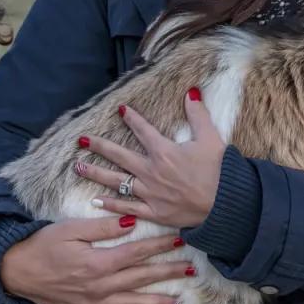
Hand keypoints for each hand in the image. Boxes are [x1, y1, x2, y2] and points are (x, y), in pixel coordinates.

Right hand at [0, 216, 190, 303]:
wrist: (16, 272)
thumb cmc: (43, 245)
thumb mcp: (70, 229)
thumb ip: (102, 228)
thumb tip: (131, 222)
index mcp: (98, 263)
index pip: (137, 253)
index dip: (159, 247)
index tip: (179, 242)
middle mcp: (100, 286)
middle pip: (141, 279)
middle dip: (168, 274)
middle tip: (191, 270)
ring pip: (132, 303)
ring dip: (157, 302)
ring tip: (179, 302)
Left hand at [74, 90, 223, 229]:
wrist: (225, 205)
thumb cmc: (220, 171)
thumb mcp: (211, 138)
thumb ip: (198, 114)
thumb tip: (191, 92)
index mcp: (164, 151)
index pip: (142, 130)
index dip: (131, 118)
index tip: (119, 110)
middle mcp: (151, 170)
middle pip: (119, 155)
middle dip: (99, 146)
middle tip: (82, 140)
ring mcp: (149, 192)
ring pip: (116, 180)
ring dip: (96, 173)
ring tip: (78, 168)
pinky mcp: (152, 211)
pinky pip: (127, 207)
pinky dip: (111, 204)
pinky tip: (96, 200)